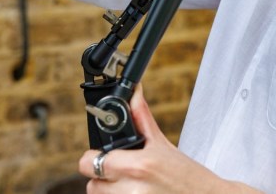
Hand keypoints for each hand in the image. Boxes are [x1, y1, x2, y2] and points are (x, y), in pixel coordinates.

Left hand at [77, 87, 257, 192]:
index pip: (88, 163)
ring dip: (112, 192)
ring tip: (134, 186)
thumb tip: (134, 92)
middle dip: (104, 178)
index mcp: (137, 166)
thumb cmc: (187, 175)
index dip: (94, 158)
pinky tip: (139, 193)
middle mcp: (131, 190)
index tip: (105, 157)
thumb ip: (141, 118)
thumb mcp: (162, 144)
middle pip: (92, 185)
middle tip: (123, 174)